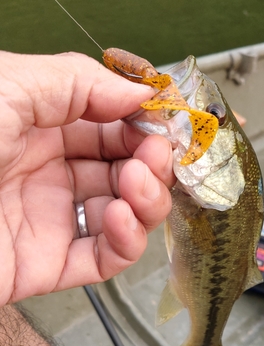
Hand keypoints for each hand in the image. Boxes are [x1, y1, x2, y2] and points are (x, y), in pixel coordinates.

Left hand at [0, 51, 174, 305]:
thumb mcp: (6, 85)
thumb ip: (77, 81)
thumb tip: (138, 93)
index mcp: (37, 125)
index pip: (109, 125)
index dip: (142, 123)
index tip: (166, 122)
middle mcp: (48, 171)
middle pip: (124, 169)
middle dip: (151, 162)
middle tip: (154, 156)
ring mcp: (51, 219)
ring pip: (124, 214)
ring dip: (146, 200)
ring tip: (135, 185)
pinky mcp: (48, 265)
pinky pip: (104, 258)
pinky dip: (125, 242)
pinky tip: (120, 219)